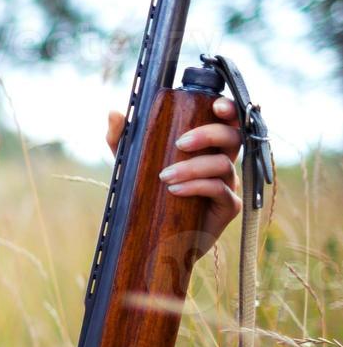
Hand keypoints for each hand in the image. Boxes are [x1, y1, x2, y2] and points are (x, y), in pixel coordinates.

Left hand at [105, 95, 242, 260]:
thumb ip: (122, 139)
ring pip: (223, 165)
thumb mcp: (131, 165)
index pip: (226, 122)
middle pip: (232, 138)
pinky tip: (175, 190)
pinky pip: (219, 190)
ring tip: (165, 176)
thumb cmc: (149, 196)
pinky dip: (197, 187)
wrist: (156, 240)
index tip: (215, 106)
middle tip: (181, 143)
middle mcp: (222, 163)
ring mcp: (228, 185)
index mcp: (207, 148)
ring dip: (194, 167)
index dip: (228, 110)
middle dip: (209, 135)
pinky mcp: (228, 207)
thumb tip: (114, 113)